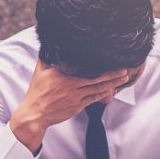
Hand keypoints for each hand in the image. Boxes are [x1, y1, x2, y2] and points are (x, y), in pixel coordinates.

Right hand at [9, 59, 142, 153]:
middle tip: (125, 68)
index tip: (108, 55)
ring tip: (124, 77)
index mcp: (61, 73)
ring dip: (112, 82)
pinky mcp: (77, 106)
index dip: (97, 61)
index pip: (82, 65)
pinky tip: (112, 89)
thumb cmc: (36, 92)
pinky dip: (104, 94)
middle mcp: (70, 84)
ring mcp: (74, 96)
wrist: (34, 115)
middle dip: (111, 73)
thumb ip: (46, 57)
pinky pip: (94, 98)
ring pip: (97, 88)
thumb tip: (49, 43)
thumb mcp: (39, 71)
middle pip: (95, 77)